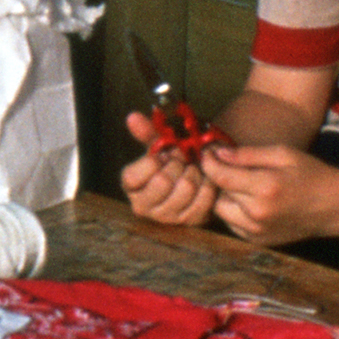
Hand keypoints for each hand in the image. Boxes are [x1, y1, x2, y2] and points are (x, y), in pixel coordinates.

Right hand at [118, 110, 220, 226]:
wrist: (196, 174)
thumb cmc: (173, 159)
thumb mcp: (160, 144)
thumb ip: (146, 131)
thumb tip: (132, 117)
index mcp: (131, 185)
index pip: (135, 175)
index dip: (154, 160)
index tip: (164, 153)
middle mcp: (143, 205)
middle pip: (162, 181)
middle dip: (177, 163)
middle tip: (182, 157)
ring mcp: (166, 216)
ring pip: (185, 188)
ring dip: (194, 172)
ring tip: (193, 167)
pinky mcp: (189, 221)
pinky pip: (203, 199)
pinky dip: (208, 184)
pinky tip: (204, 178)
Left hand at [204, 143, 338, 244]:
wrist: (334, 206)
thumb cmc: (310, 174)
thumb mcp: (281, 154)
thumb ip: (247, 154)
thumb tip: (217, 153)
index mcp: (264, 188)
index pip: (220, 176)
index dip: (208, 162)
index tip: (207, 153)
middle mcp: (258, 213)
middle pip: (217, 195)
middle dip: (218, 180)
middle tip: (227, 168)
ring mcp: (258, 231)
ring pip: (221, 212)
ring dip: (225, 198)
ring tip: (242, 185)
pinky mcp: (260, 241)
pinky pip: (233, 225)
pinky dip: (235, 213)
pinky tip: (251, 201)